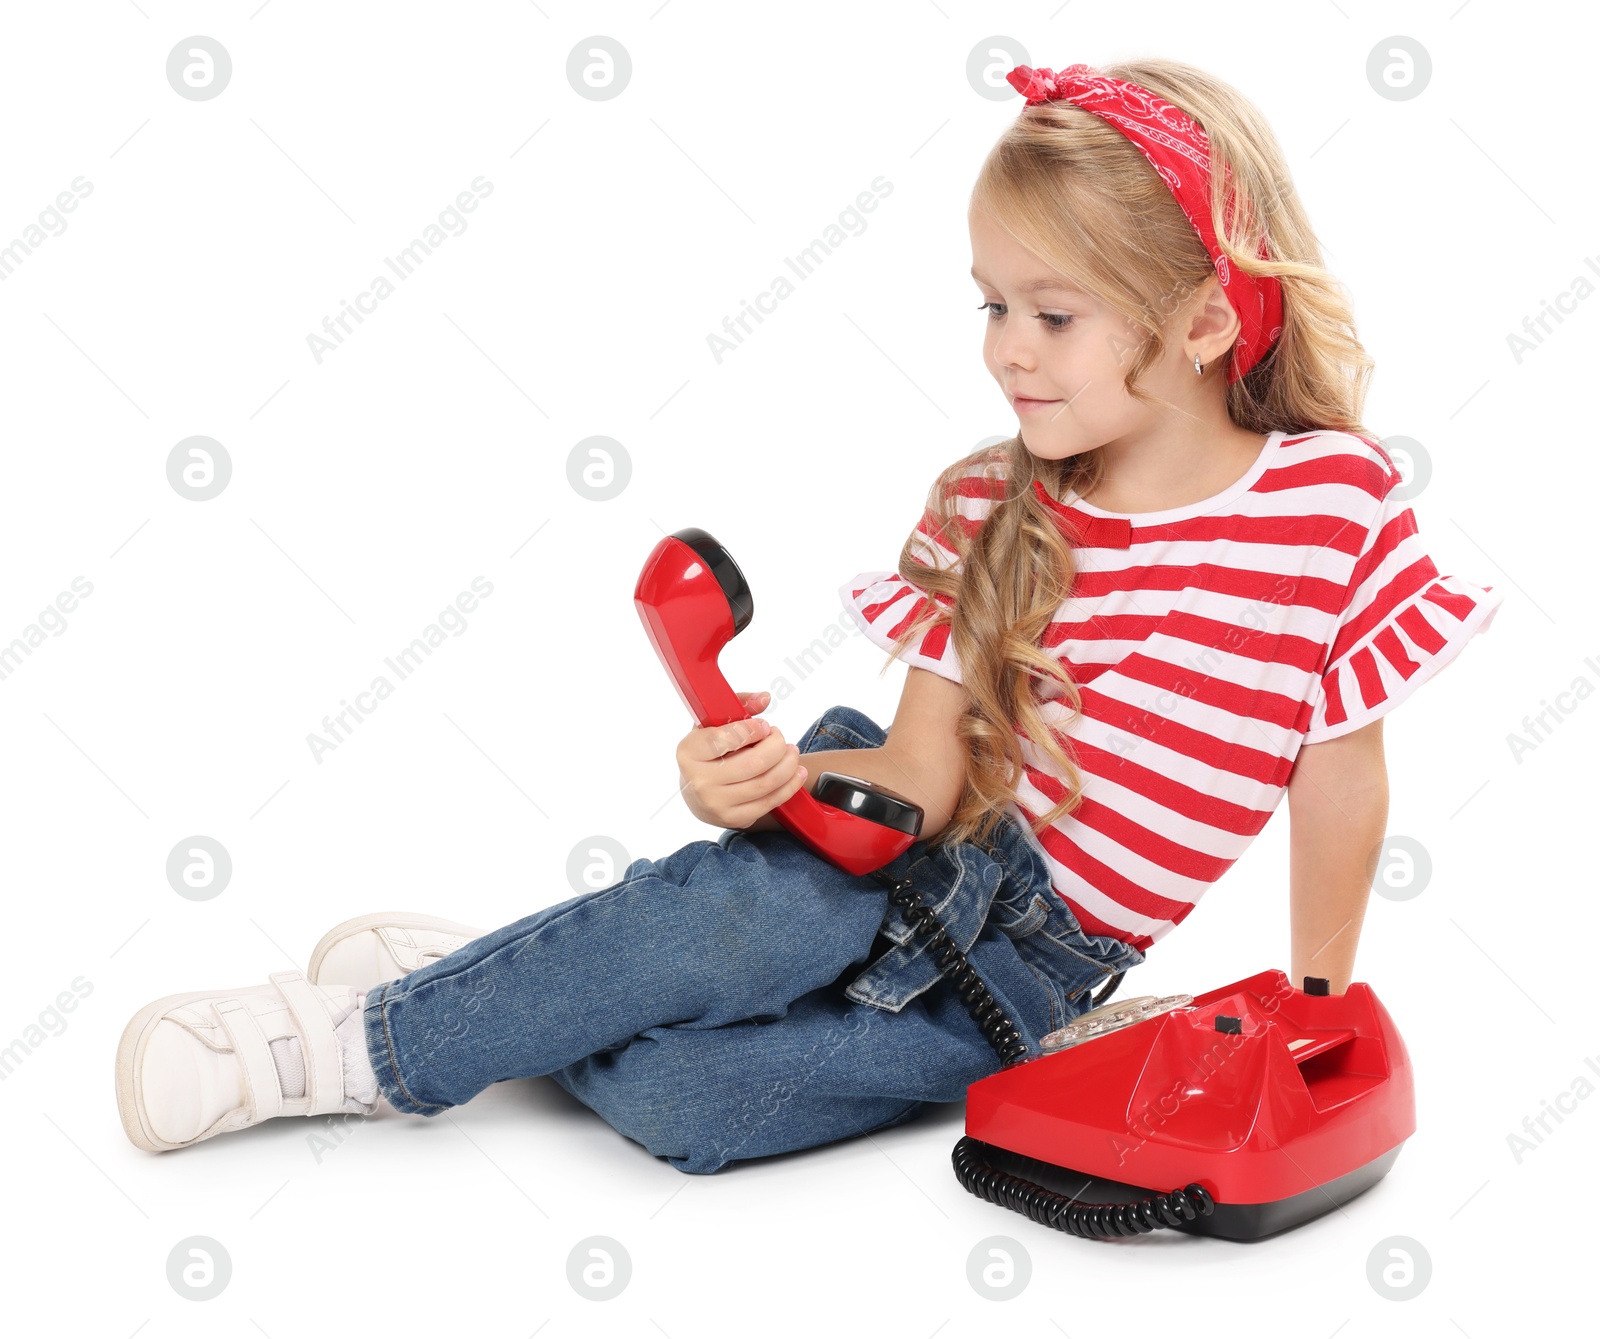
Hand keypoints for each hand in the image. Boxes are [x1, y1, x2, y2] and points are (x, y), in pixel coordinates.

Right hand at [676, 689, 807, 829]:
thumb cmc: (710, 751)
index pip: (726, 739)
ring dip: (788, 764)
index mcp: (689, 751)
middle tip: (780, 737)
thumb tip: (765, 698)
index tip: (765, 726)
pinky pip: (770, 801)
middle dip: (777, 746)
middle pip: (754, 762)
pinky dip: (790, 785)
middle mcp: (699, 780)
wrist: (697, 792)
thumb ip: (739, 704)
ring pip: (766, 782)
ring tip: (791, 752)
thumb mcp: (715, 723)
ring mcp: (716, 803)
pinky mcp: (733, 819)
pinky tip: (796, 772)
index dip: (753, 730)